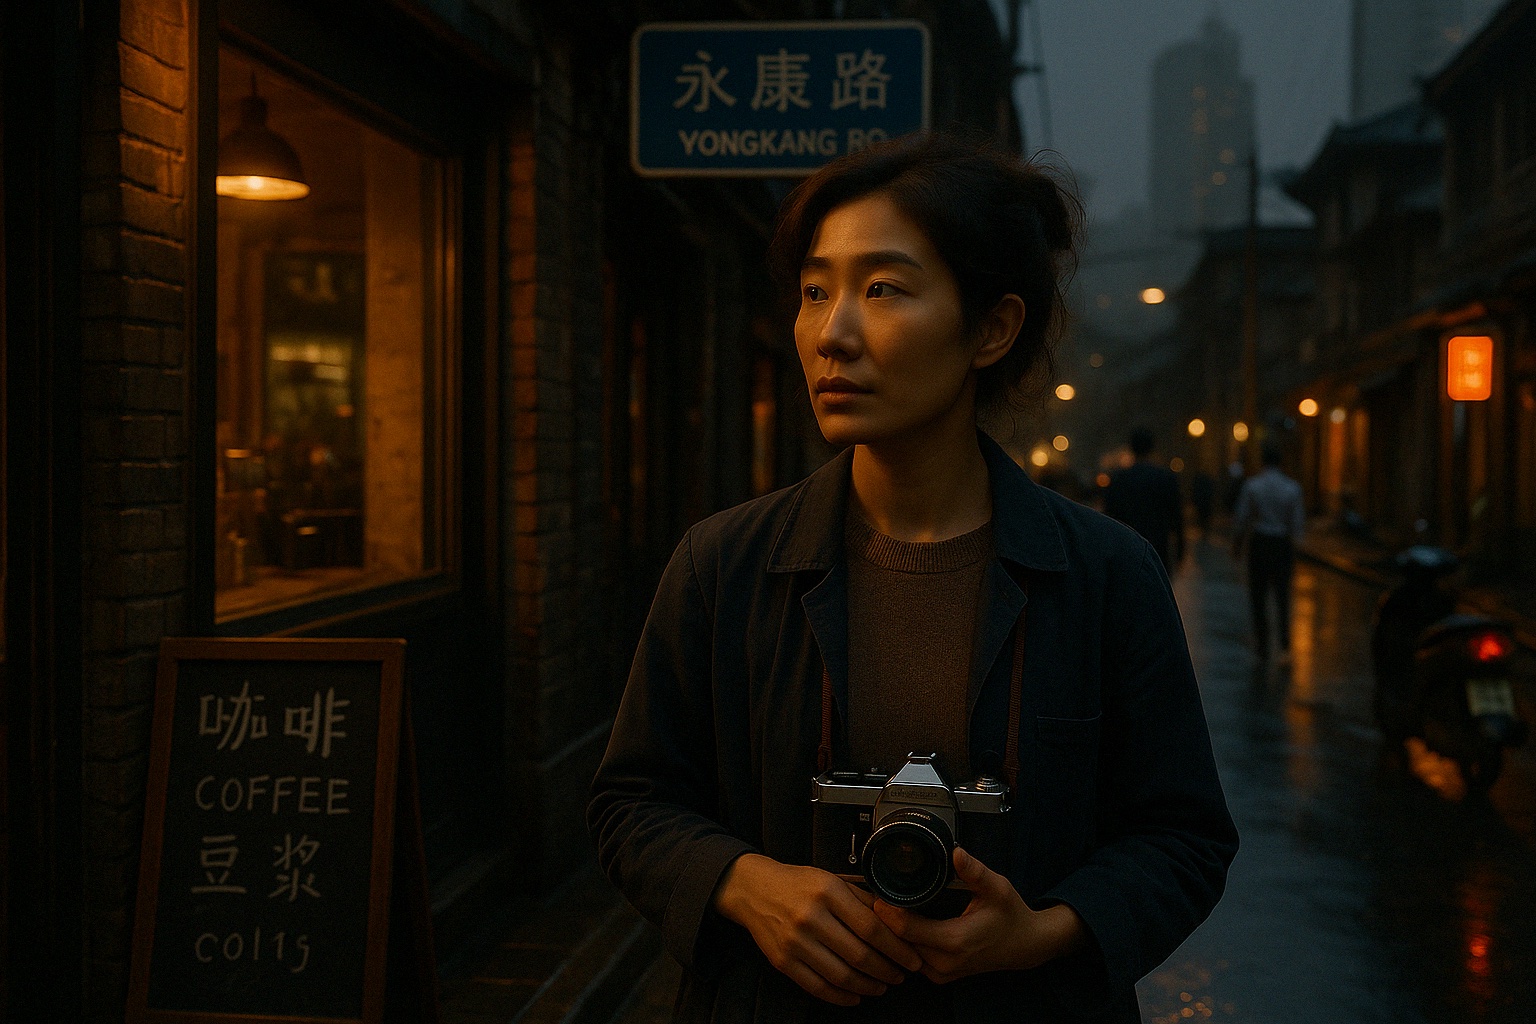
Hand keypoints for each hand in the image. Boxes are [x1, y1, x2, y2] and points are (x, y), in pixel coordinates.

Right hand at [712, 853, 923, 1005]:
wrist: (753, 890)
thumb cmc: (798, 883)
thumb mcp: (831, 878)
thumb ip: (863, 898)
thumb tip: (898, 918)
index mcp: (828, 892)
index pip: (871, 927)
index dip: (897, 948)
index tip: (913, 958)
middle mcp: (811, 917)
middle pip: (859, 955)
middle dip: (888, 970)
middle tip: (902, 975)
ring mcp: (794, 942)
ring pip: (841, 975)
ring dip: (868, 986)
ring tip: (882, 985)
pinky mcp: (782, 962)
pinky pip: (818, 987)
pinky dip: (841, 996)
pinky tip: (856, 996)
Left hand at [871, 847, 1085, 983]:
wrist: (1026, 946)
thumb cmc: (1011, 915)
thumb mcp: (997, 888)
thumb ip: (975, 871)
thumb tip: (956, 852)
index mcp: (955, 941)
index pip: (907, 930)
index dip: (888, 911)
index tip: (876, 892)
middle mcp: (945, 962)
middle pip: (898, 943)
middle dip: (884, 921)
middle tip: (872, 895)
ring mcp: (942, 973)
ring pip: (902, 954)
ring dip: (890, 933)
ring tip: (882, 907)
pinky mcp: (941, 976)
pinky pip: (911, 961)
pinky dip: (902, 944)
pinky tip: (898, 924)